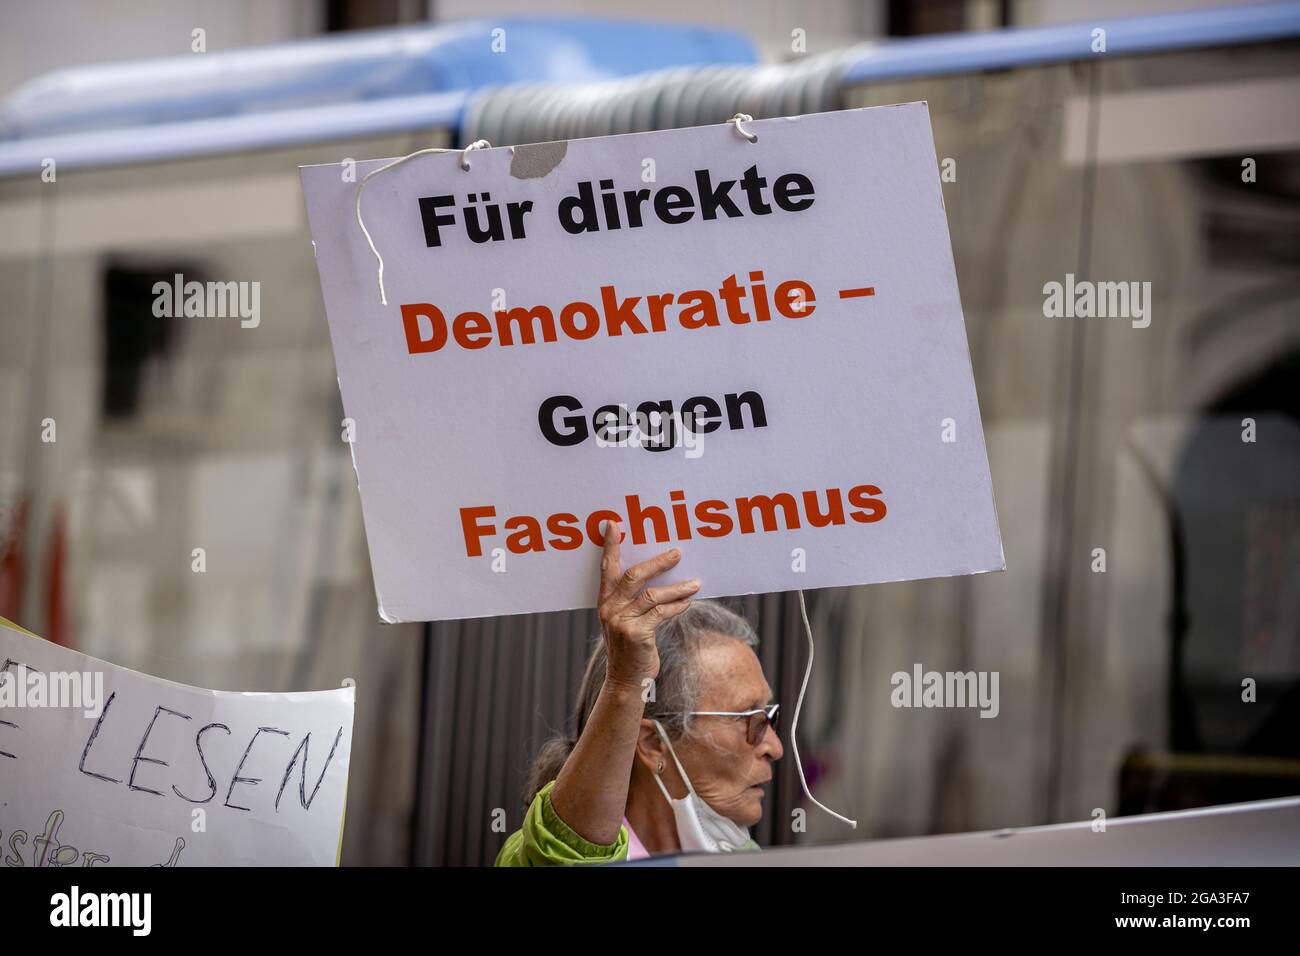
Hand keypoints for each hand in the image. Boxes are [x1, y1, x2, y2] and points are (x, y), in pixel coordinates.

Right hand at [596, 519, 698, 689]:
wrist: (625, 680)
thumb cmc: (629, 648)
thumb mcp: (623, 621)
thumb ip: (631, 600)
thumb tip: (658, 575)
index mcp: (604, 601)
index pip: (607, 568)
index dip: (610, 546)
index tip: (614, 524)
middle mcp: (609, 608)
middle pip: (633, 575)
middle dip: (657, 562)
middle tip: (678, 552)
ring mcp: (621, 621)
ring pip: (651, 594)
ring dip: (677, 587)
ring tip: (696, 583)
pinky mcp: (637, 634)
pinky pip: (661, 613)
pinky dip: (677, 605)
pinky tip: (688, 601)